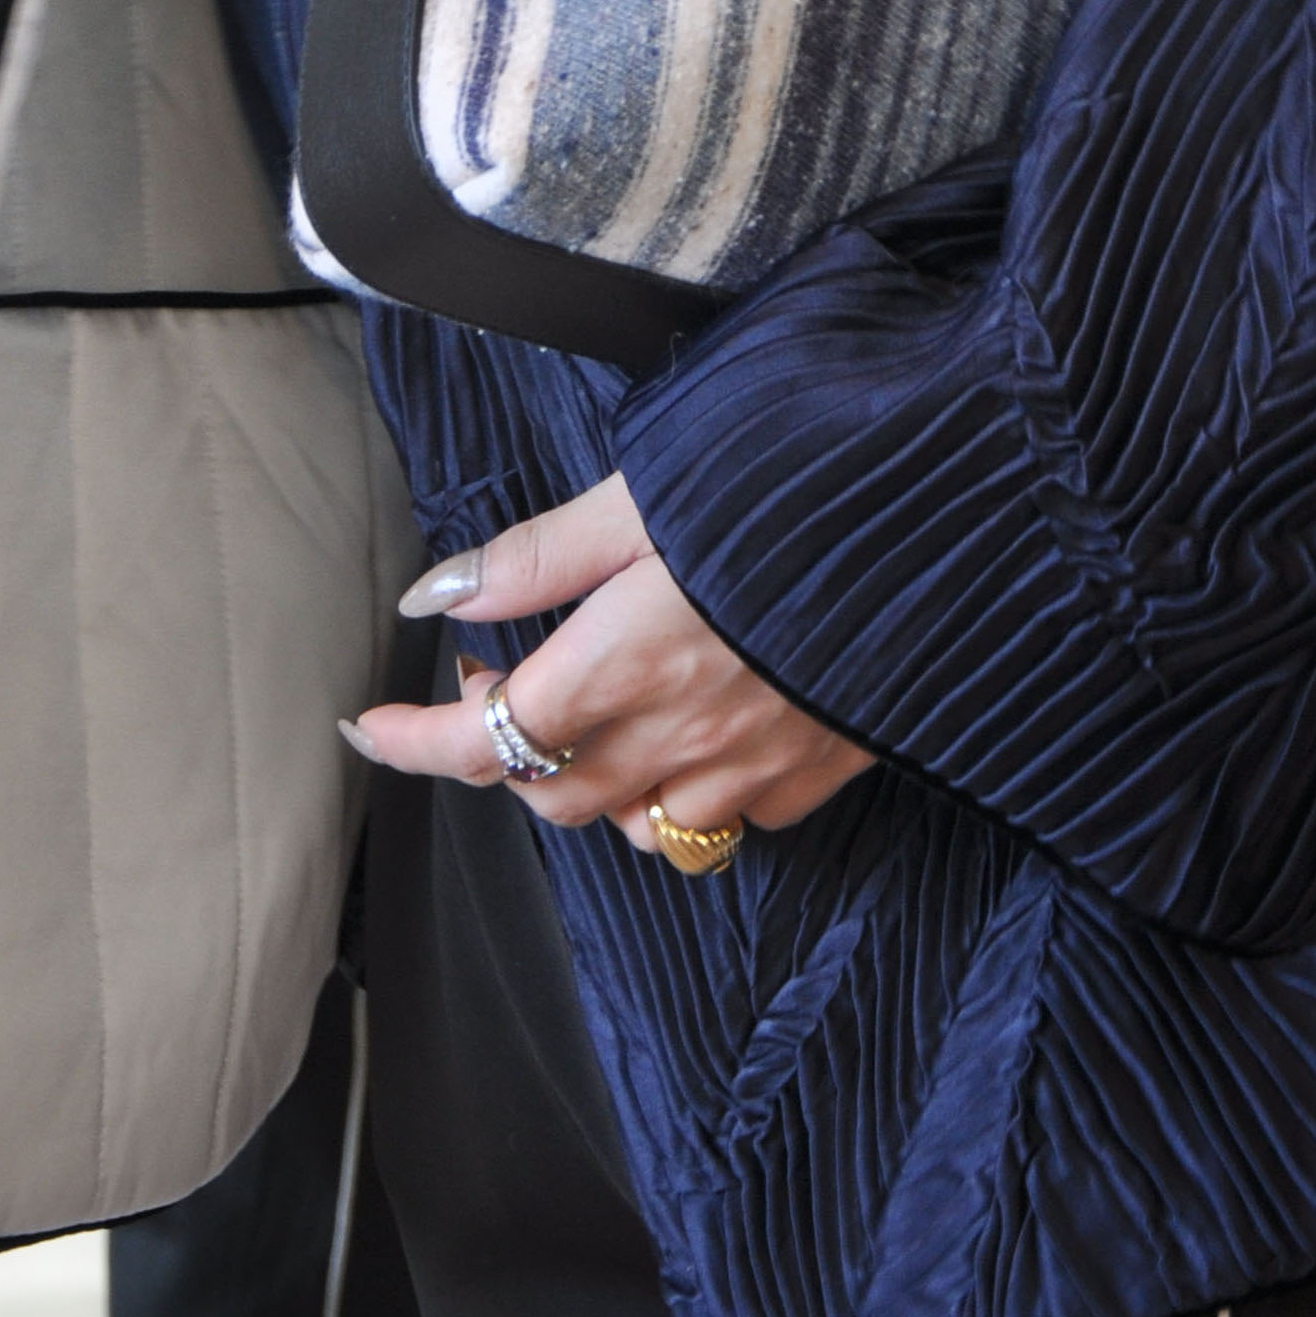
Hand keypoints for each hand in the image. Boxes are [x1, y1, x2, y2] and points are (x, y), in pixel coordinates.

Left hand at [341, 475, 870, 856]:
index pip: (485, 744)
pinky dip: (689, 794)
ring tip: (598, 713)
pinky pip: (729, 818)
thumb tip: (438, 596)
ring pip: (639, 826)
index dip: (415, 746)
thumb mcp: (642, 497)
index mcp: (623, 666)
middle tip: (500, 682)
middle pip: (554, 796)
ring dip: (596, 785)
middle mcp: (679, 737)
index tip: (370, 730)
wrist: (944, 522)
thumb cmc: (790, 490)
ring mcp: (752, 767)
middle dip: (507, 755)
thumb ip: (538, 556)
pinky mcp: (816, 772)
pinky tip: (697, 732)